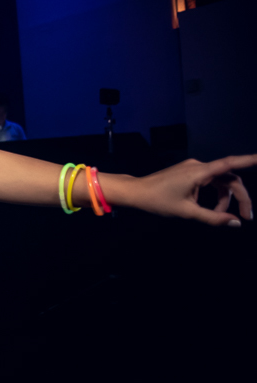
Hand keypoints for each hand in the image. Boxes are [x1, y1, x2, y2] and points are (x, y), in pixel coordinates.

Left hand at [132, 155, 256, 225]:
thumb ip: (213, 218)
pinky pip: (209, 182)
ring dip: (224, 199)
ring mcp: (193, 168)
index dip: (249, 160)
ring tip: (219, 216)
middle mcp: (198, 166)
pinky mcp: (189, 173)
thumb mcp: (187, 212)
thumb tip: (236, 222)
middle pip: (229, 179)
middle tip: (247, 216)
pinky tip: (208, 209)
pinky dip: (214, 195)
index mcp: (199, 172)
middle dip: (240, 197)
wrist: (136, 192)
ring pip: (220, 182)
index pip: (230, 163)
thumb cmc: (158, 201)